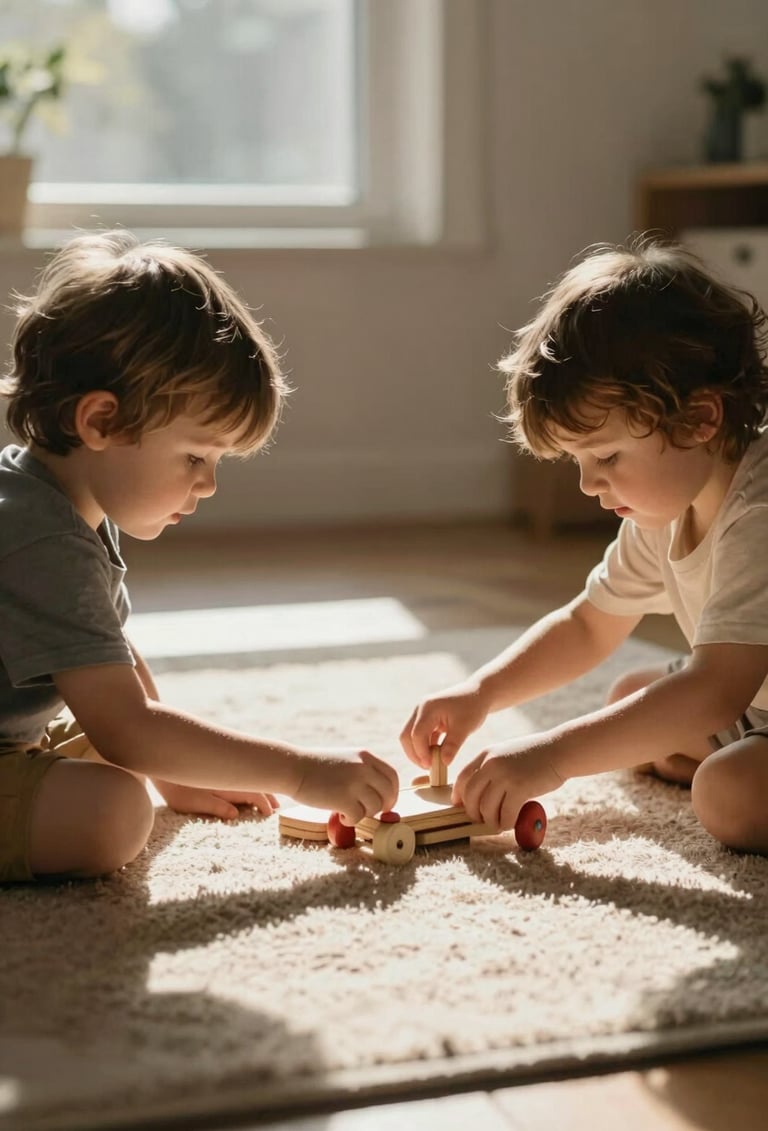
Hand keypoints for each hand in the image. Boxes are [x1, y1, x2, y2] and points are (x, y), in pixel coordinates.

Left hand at [154, 780, 278, 820]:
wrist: (163, 762)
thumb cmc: (176, 787)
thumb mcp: (193, 801)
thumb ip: (216, 806)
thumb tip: (236, 814)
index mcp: (230, 784)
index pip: (256, 794)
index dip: (266, 805)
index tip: (272, 815)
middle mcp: (232, 776)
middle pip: (257, 784)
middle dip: (268, 795)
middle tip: (276, 808)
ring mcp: (227, 770)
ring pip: (249, 778)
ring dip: (259, 788)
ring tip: (266, 798)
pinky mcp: (220, 768)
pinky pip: (240, 775)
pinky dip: (249, 782)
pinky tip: (247, 786)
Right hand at [293, 748, 398, 826]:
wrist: (293, 767)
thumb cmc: (316, 767)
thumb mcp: (346, 759)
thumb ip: (363, 771)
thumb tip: (380, 794)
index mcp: (365, 756)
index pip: (392, 776)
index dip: (392, 792)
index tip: (385, 802)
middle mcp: (363, 767)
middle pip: (388, 793)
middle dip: (383, 806)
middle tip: (370, 812)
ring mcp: (354, 782)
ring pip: (374, 807)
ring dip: (363, 813)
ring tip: (347, 810)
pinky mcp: (343, 798)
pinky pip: (358, 816)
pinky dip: (351, 820)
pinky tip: (340, 816)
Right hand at [400, 682, 488, 768]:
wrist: (478, 694)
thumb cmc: (472, 707)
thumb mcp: (465, 727)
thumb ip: (453, 745)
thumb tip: (443, 763)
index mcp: (428, 708)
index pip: (416, 734)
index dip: (421, 753)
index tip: (431, 766)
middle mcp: (420, 709)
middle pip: (406, 736)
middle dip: (414, 754)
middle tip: (428, 768)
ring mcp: (422, 713)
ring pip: (411, 737)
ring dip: (419, 751)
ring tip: (432, 764)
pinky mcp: (427, 719)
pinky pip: (420, 736)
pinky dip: (425, 747)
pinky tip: (436, 756)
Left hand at [453, 735, 563, 831]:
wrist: (560, 749)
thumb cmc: (536, 754)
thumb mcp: (506, 753)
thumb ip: (492, 768)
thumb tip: (481, 793)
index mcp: (486, 754)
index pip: (462, 778)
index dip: (459, 796)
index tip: (461, 806)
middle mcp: (491, 764)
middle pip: (471, 796)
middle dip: (473, 812)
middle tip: (481, 820)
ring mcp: (505, 776)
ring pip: (486, 808)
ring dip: (491, 821)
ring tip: (498, 824)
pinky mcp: (520, 788)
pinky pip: (505, 814)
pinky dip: (506, 823)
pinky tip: (510, 824)